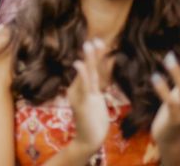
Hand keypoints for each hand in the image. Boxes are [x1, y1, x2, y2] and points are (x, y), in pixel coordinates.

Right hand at [67, 40, 109, 154]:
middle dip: (91, 54)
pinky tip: (80, 65)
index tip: (101, 42)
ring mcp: (79, 95)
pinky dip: (81, 74)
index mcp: (81, 88)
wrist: (88, 140)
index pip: (91, 69)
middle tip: (93, 39)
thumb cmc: (92, 121)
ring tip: (89, 45)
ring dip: (89, 59)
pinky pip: (83, 87)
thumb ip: (94, 86)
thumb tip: (98, 72)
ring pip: (86, 74)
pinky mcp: (82, 103)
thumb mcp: (95, 100)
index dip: (96, 56)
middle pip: (88, 68)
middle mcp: (78, 89)